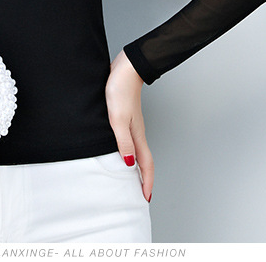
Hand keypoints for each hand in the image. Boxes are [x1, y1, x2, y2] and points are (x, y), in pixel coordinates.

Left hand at [105, 50, 152, 201]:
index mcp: (137, 134)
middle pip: (143, 160)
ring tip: (130, 178)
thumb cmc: (120, 89)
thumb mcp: (118, 118)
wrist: (125, 67)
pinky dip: (128, 151)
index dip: (147, 182)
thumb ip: (123, 141)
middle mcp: (137, 131)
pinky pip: (129, 140)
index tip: (145, 198)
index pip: (145, 164)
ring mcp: (132, 124)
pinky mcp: (126, 116)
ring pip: (137, 150)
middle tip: (140, 194)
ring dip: (136, 166)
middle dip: (144, 178)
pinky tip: (120, 150)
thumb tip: (129, 164)